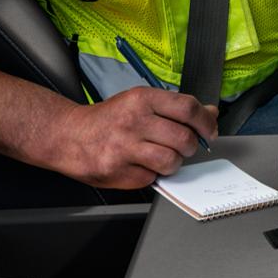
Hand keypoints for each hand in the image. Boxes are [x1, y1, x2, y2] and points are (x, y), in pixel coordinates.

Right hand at [40, 87, 218, 188]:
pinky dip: (152, 174)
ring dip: (173, 163)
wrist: (67, 135)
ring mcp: (124, 148)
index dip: (205, 122)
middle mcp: (134, 122)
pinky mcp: (117, 171)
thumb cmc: (108, 119)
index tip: (209, 131)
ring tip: (162, 157)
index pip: (188, 108)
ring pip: (171, 161)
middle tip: (182, 146)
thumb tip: (209, 113)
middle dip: (190, 146)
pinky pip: (152, 177)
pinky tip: (140, 164)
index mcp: (141, 99)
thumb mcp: (139, 102)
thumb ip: (174, 108)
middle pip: (184, 138)